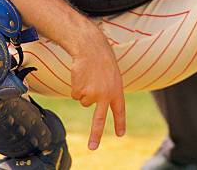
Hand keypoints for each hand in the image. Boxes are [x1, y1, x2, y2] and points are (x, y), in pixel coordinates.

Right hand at [70, 25, 125, 149]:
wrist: (90, 48)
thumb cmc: (101, 58)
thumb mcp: (111, 74)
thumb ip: (109, 89)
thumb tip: (93, 102)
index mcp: (116, 90)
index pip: (119, 109)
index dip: (120, 122)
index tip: (121, 134)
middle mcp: (105, 95)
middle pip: (99, 119)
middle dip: (95, 134)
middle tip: (92, 147)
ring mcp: (92, 94)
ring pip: (84, 101)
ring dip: (84, 90)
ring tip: (88, 76)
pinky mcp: (80, 91)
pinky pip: (75, 95)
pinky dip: (76, 86)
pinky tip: (81, 75)